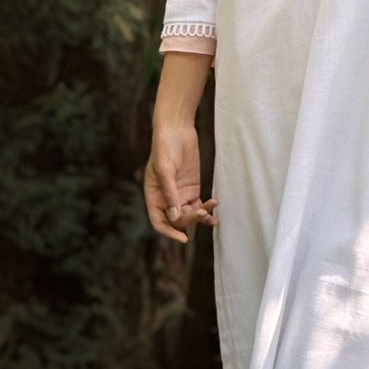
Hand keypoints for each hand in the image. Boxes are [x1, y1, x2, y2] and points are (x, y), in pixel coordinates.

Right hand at [143, 123, 218, 243]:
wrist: (177, 130)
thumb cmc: (165, 147)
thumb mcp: (165, 170)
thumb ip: (170, 193)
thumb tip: (175, 216)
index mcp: (154, 196)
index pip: (159, 222)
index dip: (169, 232)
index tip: (183, 239)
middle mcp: (166, 199)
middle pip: (178, 220)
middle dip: (190, 220)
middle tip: (202, 212)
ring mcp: (180, 194)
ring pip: (190, 215)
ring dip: (201, 217)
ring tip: (211, 212)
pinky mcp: (193, 188)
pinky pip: (200, 205)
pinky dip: (207, 208)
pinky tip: (215, 205)